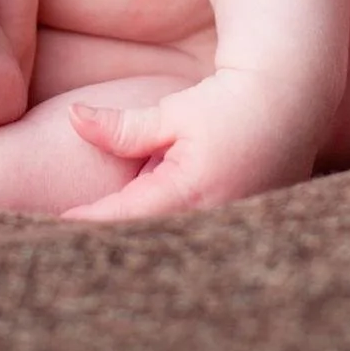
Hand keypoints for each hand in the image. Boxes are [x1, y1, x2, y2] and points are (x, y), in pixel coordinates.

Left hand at [59, 68, 321, 220]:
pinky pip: (198, 240)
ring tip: (107, 249)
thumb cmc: (229, 102)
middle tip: (73, 245)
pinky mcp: (244, 232)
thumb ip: (121, 127)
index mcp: (192, 190)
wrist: (291, 102)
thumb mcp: (173, 113)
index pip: (126, 214)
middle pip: (149, 238)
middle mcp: (215, 218)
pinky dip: (174, 235)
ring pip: (174, 242)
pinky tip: (152, 241)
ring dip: (145, 240)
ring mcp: (233, 229)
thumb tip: (73, 118)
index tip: (58, 222)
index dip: (90, 220)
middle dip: (115, 240)